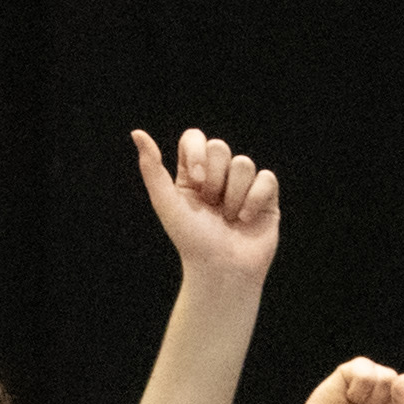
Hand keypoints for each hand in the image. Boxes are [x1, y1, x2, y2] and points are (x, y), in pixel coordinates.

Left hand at [133, 125, 281, 284]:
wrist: (221, 271)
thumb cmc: (192, 241)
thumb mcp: (166, 204)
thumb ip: (152, 169)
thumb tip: (137, 132)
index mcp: (191, 175)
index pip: (195, 138)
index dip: (197, 152)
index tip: (195, 180)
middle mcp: (217, 177)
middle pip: (220, 147)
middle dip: (215, 178)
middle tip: (211, 205)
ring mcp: (243, 185)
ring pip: (244, 163)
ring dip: (234, 195)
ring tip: (229, 218)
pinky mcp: (266, 197)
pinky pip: (266, 178)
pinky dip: (254, 199)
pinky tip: (245, 219)